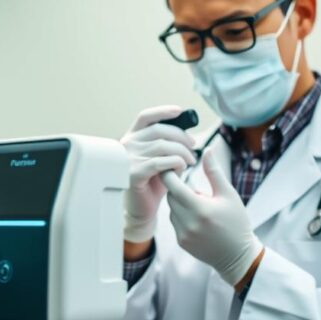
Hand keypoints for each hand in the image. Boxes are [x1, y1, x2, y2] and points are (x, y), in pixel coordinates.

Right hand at [122, 106, 196, 242]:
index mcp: (132, 137)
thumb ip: (167, 144)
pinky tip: (181, 168)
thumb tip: (187, 132)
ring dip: (182, 152)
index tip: (180, 111)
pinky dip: (174, 163)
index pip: (145, 117)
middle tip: (193, 146)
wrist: (142, 208)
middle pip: (159, 130)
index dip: (163, 111)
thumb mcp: (161, 158)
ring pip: (162, 146)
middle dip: (181, 136)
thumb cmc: (153, 182)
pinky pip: (159, 162)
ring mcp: (128, 159)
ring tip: (190, 161)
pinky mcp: (133, 173)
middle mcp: (127, 145)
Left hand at [164, 148, 263, 285]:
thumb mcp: (228, 195)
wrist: (237, 256)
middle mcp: (188, 223)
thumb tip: (207, 149)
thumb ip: (214, 172)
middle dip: (179, 189)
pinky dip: (181, 216)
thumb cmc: (236, 222)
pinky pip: (174, 222)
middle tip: (193, 187)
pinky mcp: (181, 242)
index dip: (170, 174)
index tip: (175, 167)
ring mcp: (182, 234)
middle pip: (171, 196)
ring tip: (199, 205)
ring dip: (180, 203)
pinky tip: (198, 219)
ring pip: (171, 209)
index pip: (173, 185)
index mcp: (200, 209)